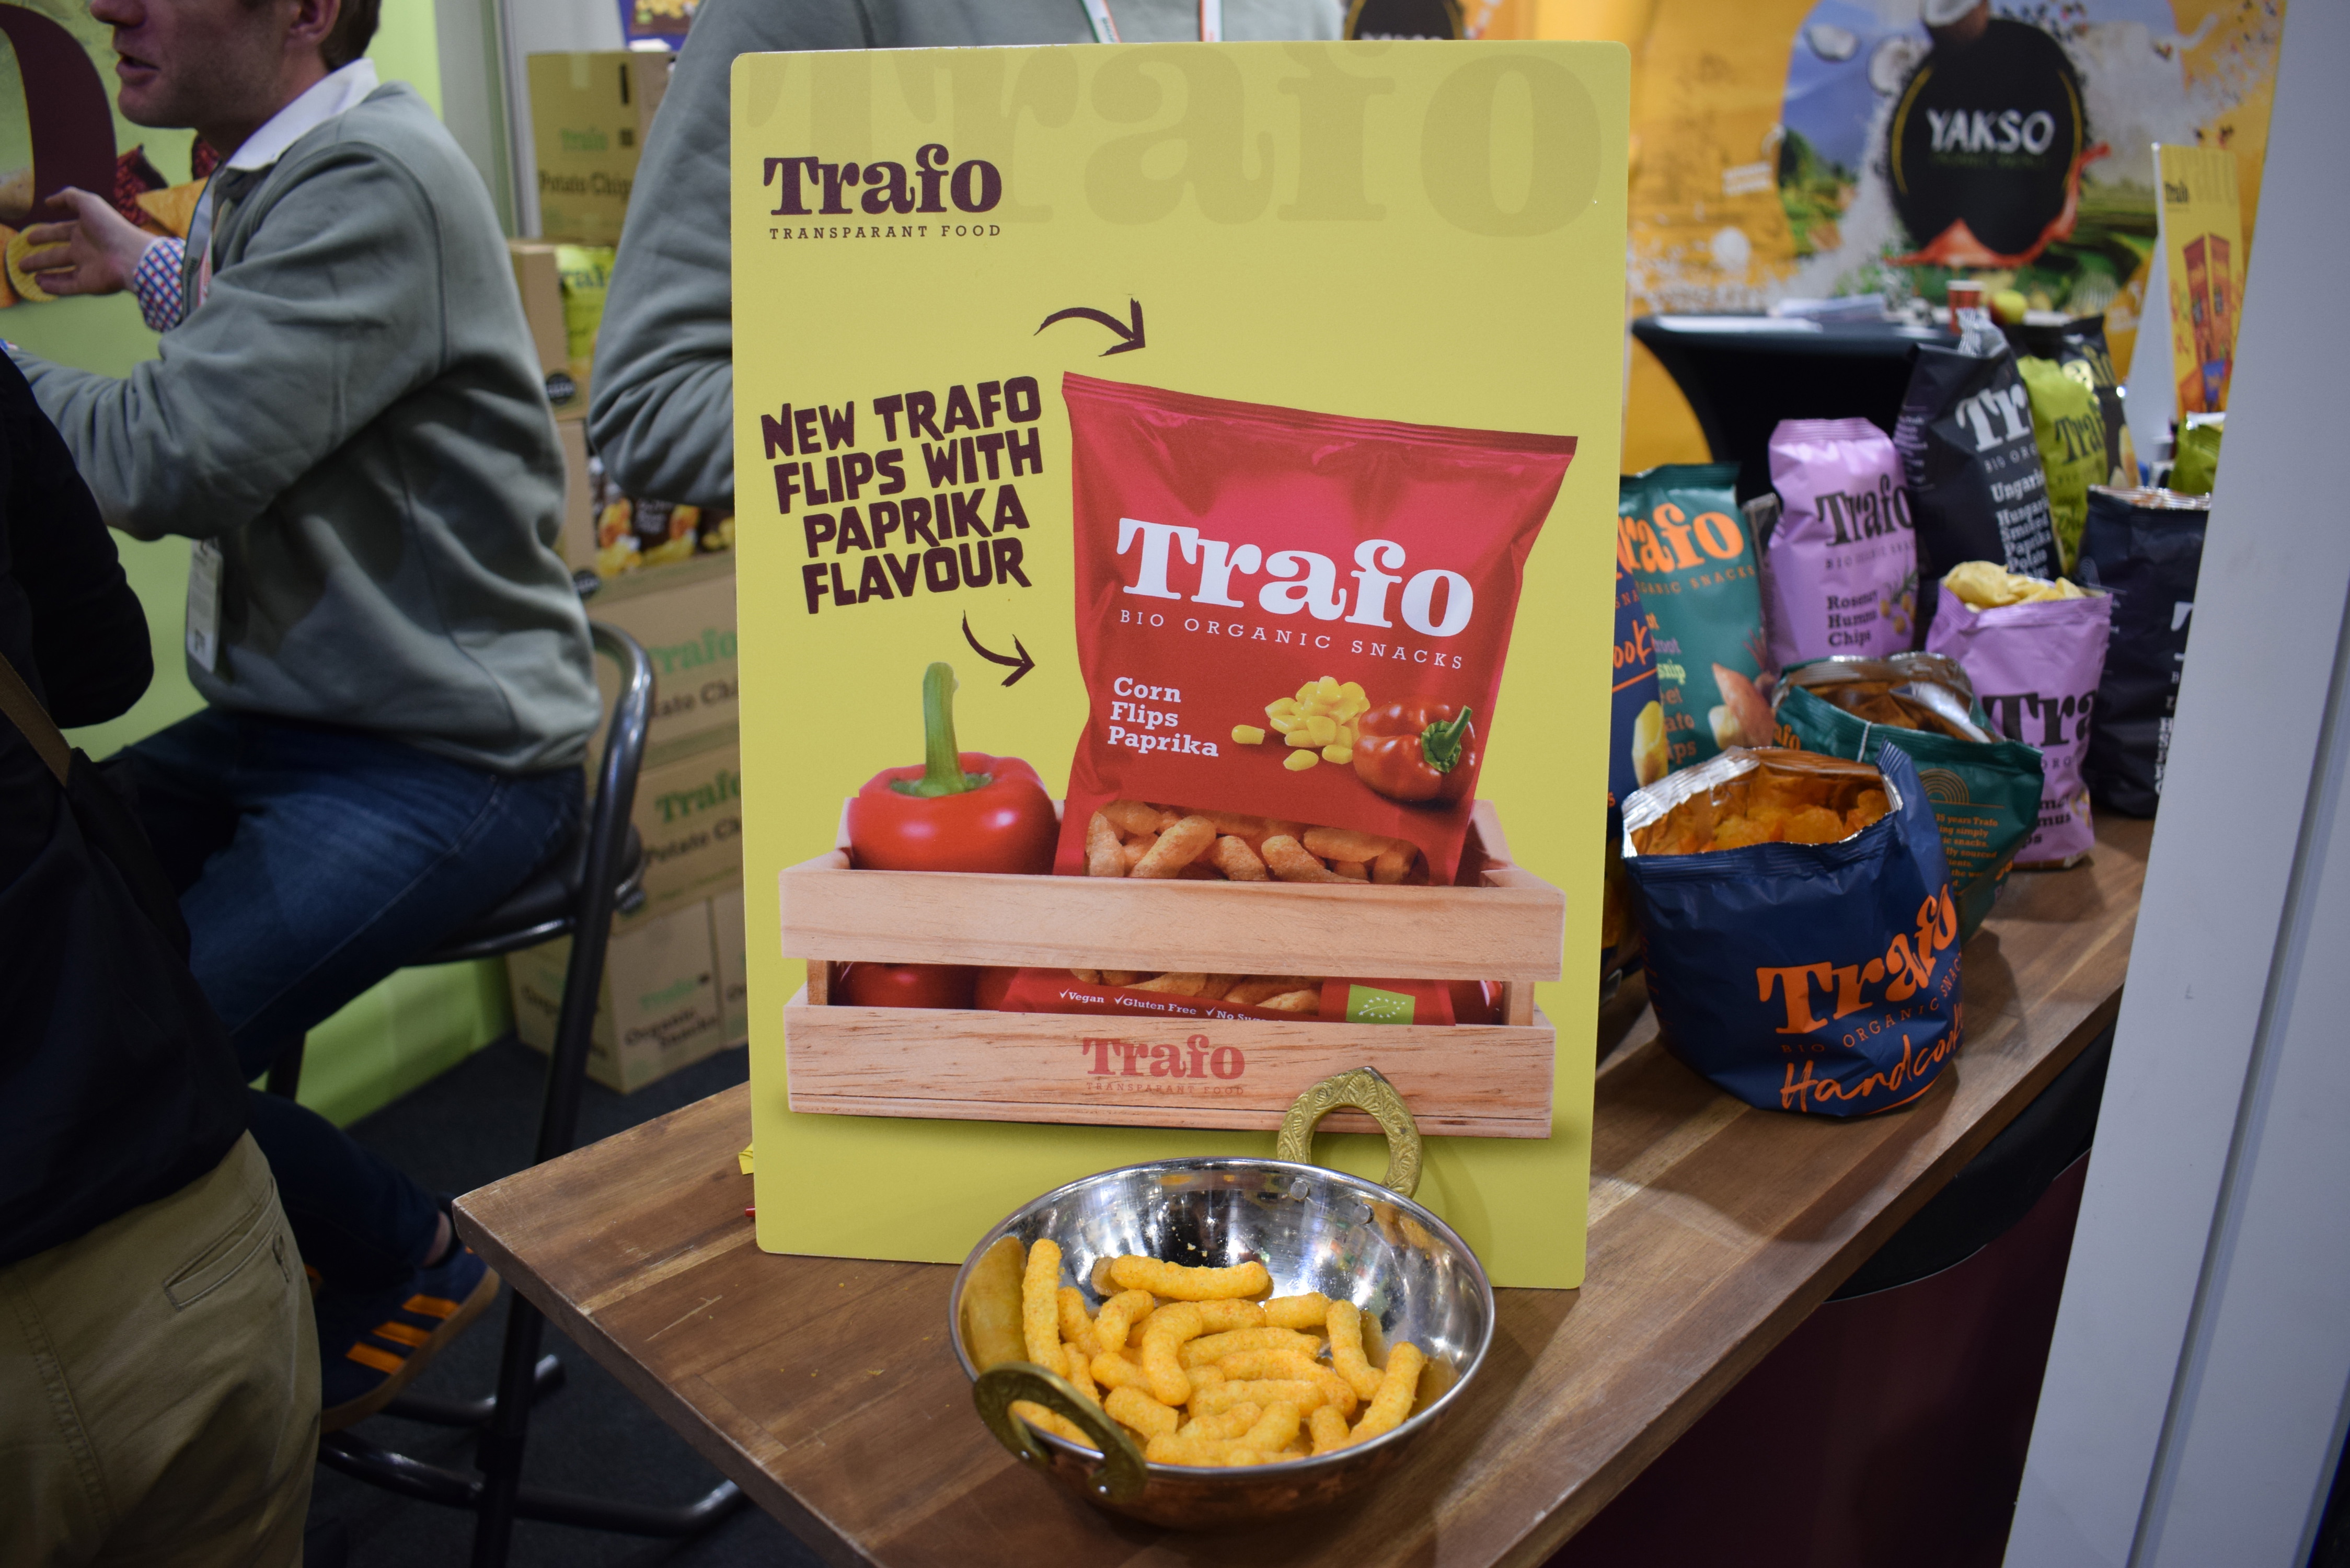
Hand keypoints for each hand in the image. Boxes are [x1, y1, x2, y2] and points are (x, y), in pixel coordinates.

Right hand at [19, 188, 158, 297]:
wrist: (131, 255)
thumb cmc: (111, 227)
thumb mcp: (89, 203)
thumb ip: (68, 197)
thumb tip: (48, 201)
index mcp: (86, 231)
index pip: (60, 231)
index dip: (45, 233)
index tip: (30, 237)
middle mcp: (86, 250)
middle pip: (57, 254)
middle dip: (39, 257)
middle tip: (21, 260)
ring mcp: (88, 268)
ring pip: (60, 271)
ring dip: (43, 272)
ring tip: (25, 273)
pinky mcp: (90, 284)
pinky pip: (68, 286)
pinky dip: (54, 286)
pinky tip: (39, 285)